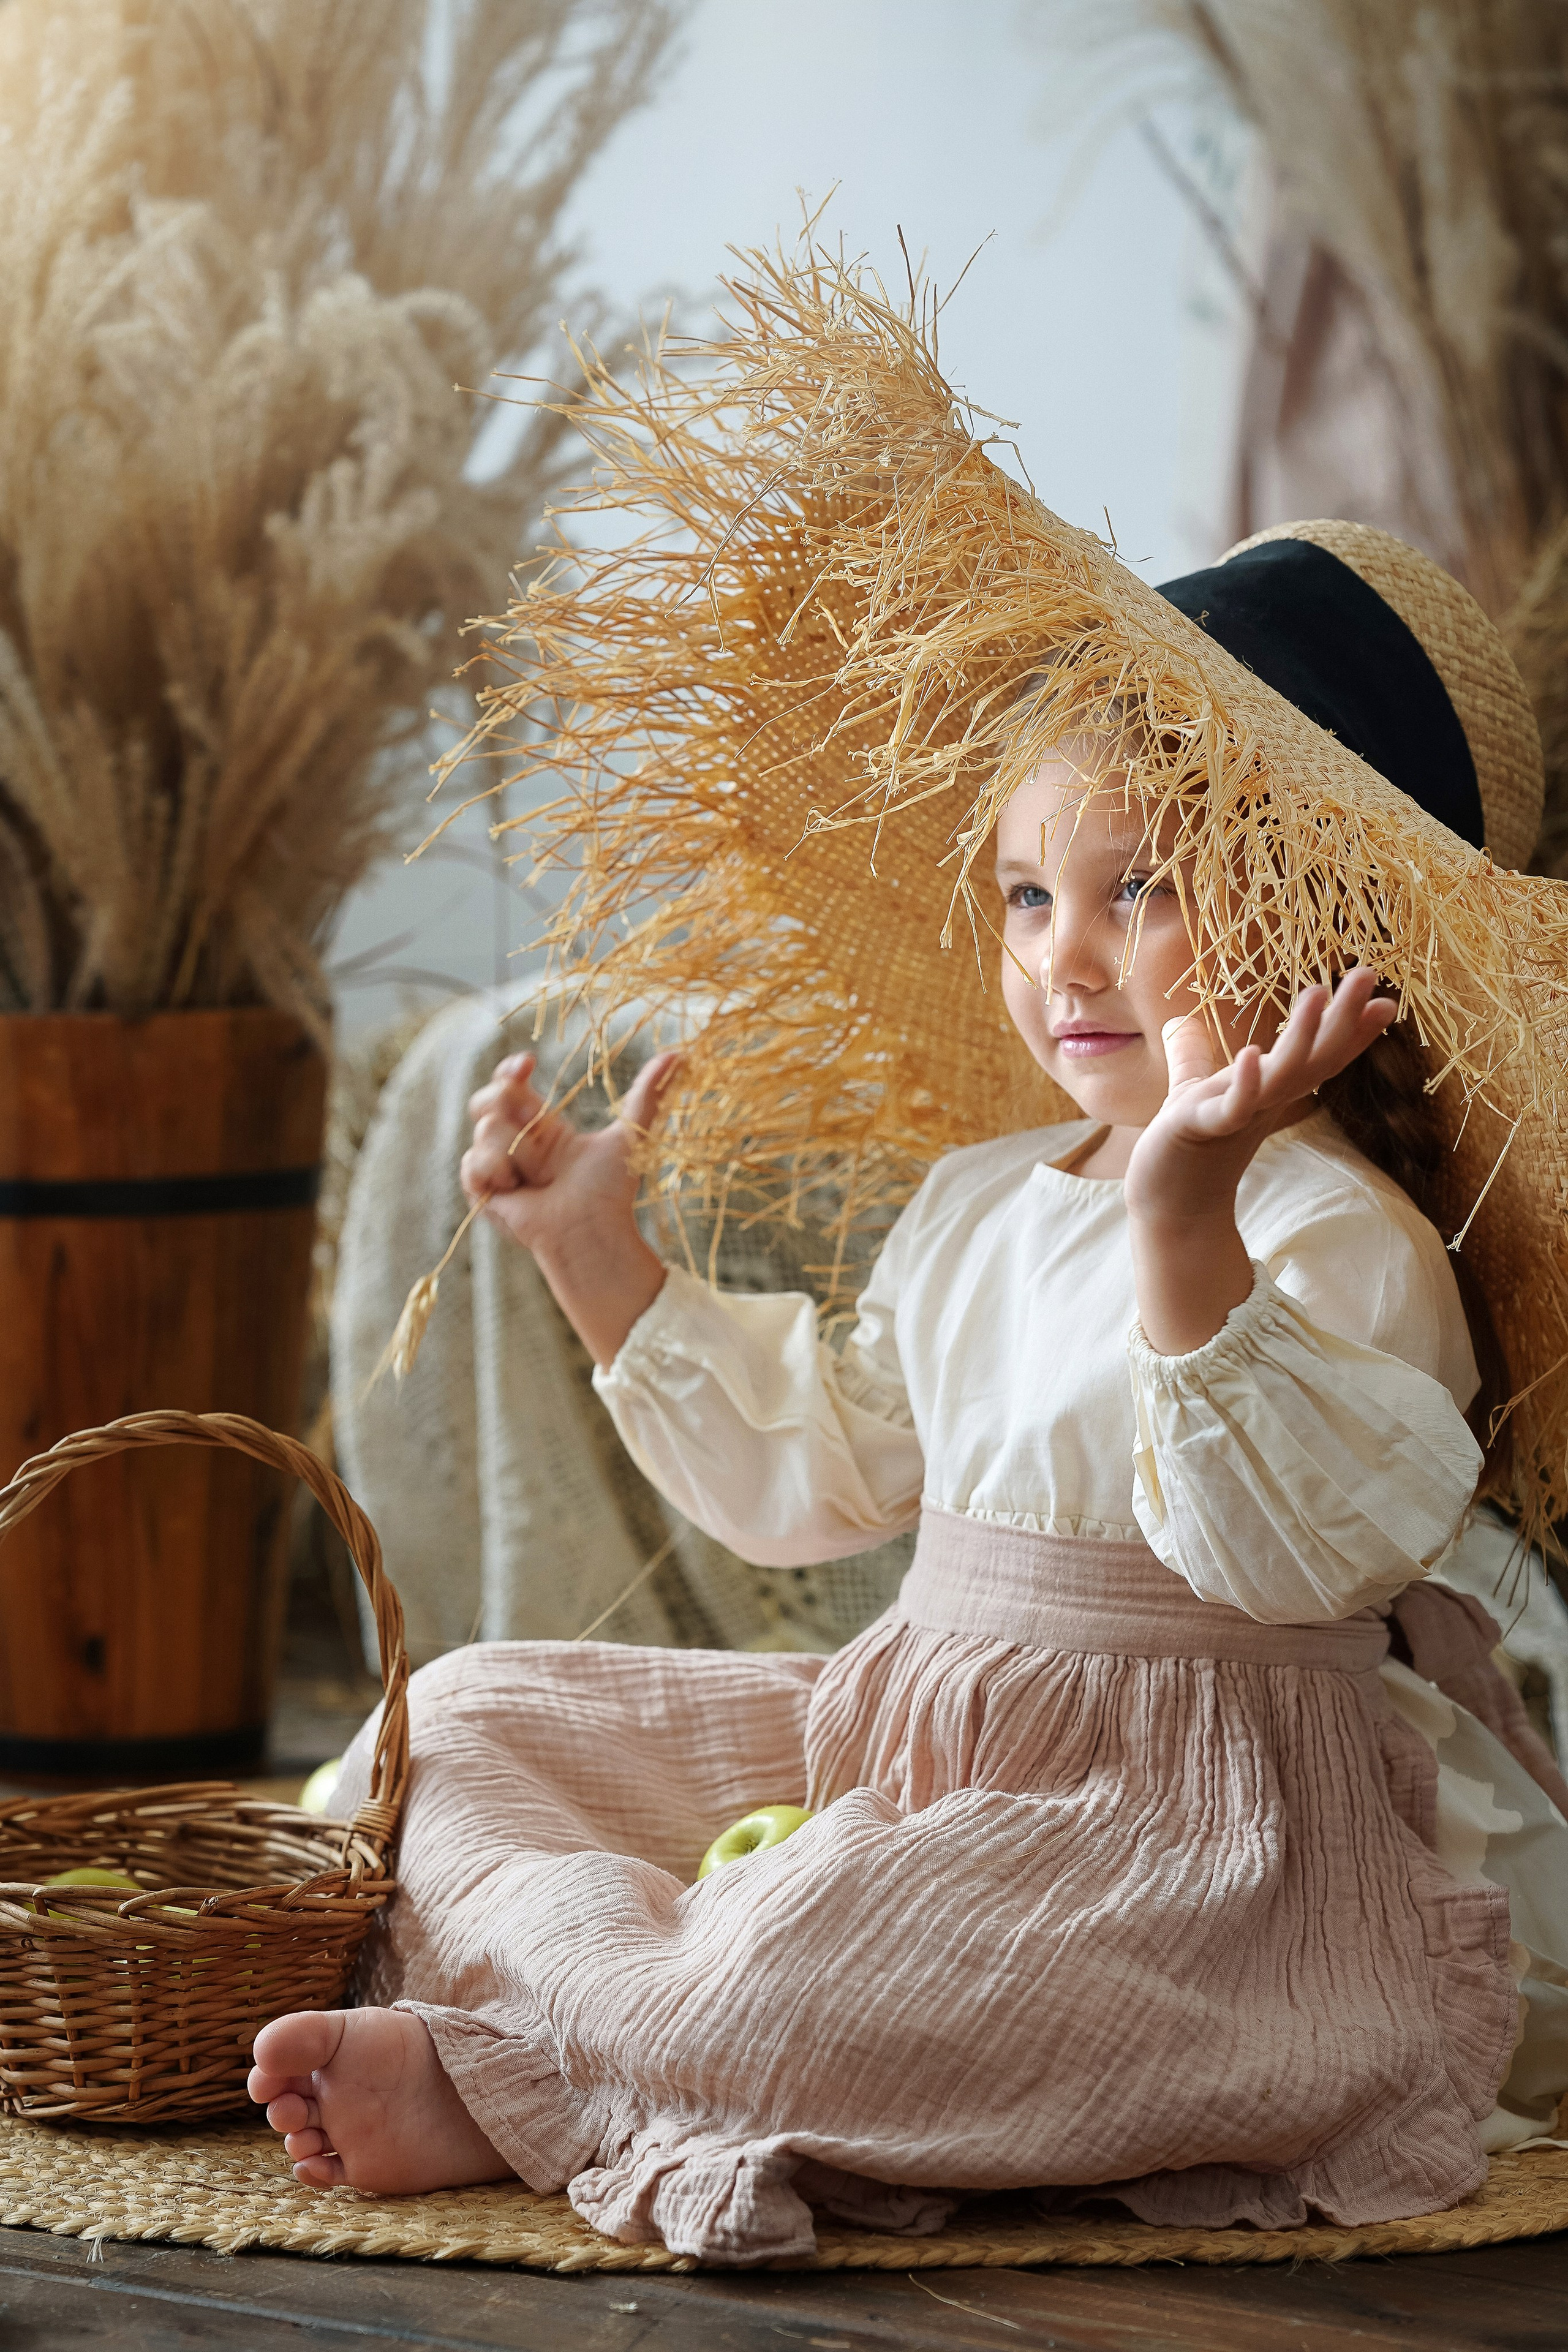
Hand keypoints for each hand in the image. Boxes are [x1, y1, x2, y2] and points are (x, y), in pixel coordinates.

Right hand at [461, 1047, 681, 1366]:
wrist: (591, 1230)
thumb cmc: (610, 1191)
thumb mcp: (627, 1135)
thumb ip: (647, 1095)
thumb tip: (678, 1056)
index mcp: (540, 1126)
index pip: (511, 1084)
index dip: (511, 1070)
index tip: (528, 1063)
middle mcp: (513, 1142)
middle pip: (487, 1099)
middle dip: (506, 1100)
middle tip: (535, 1121)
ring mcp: (495, 1166)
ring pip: (483, 1129)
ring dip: (514, 1150)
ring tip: (538, 1174)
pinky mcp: (481, 1190)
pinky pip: (472, 1163)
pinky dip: (497, 1172)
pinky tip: (518, 1188)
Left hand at [1124, 968, 1394, 1226]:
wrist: (1167, 1209)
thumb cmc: (1183, 1150)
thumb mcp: (1191, 1091)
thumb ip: (1191, 1056)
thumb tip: (1181, 1021)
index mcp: (1268, 1091)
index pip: (1317, 1056)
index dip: (1349, 1029)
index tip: (1384, 998)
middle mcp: (1263, 1102)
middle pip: (1313, 1057)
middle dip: (1340, 1017)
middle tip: (1367, 974)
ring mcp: (1239, 1116)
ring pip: (1282, 1074)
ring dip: (1301, 1035)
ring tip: (1317, 992)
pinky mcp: (1205, 1129)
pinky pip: (1233, 1106)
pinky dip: (1245, 1084)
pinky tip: (1251, 1053)